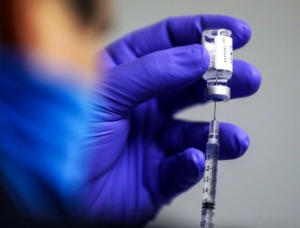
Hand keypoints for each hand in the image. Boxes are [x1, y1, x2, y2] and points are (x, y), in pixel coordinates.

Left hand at [80, 15, 260, 226]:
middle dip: (221, 79)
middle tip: (246, 77)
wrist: (55, 192)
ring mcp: (152, 139)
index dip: (202, 34)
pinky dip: (192, 165)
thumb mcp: (104, 92)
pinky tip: (192, 161)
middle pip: (190, 83)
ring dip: (219, 132)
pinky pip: (183, 167)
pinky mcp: (157, 173)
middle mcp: (142, 104)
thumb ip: (152, 71)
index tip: (235, 33)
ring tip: (235, 138)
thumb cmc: (66, 138)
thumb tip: (197, 55)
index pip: (168, 43)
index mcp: (126, 76)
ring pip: (195, 130)